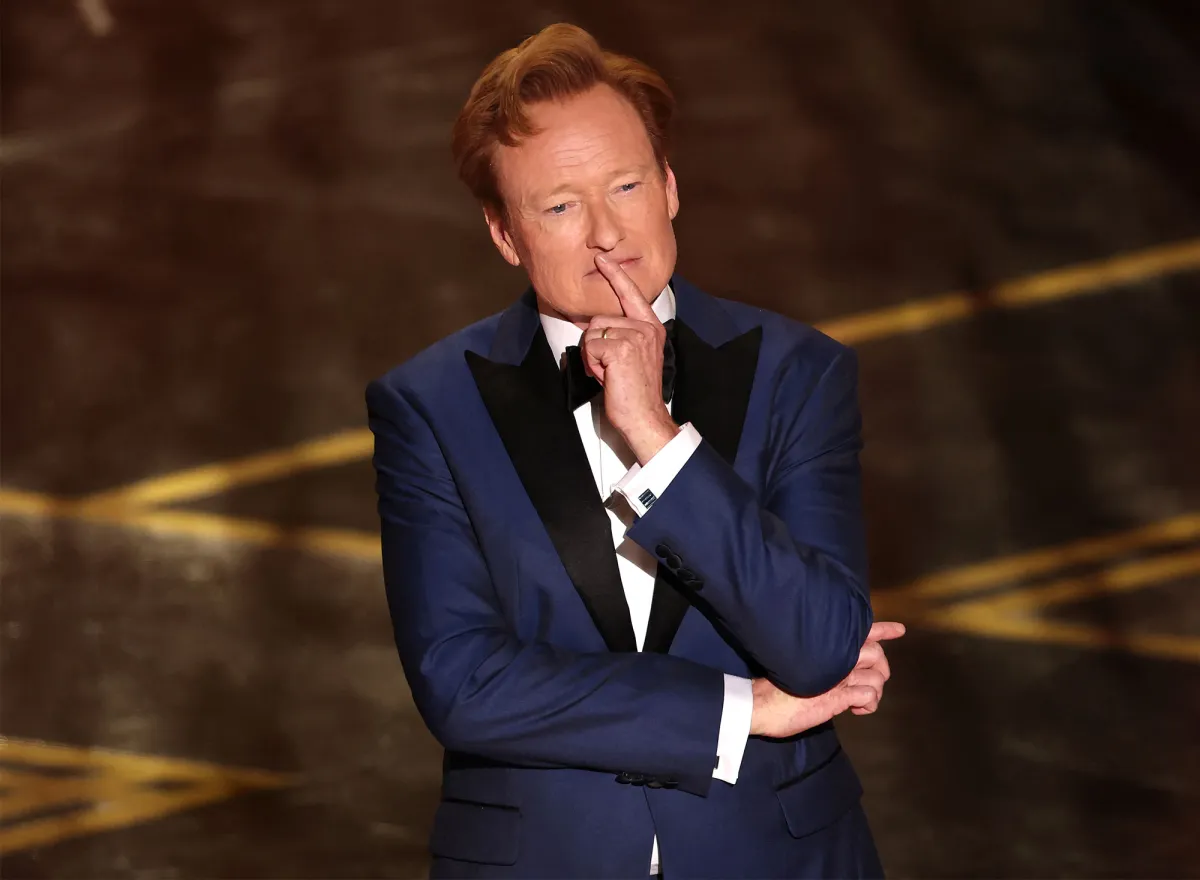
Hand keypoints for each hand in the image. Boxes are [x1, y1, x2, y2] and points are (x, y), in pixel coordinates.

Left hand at [582, 253, 678, 463]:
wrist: (644, 416)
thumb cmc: (636, 391)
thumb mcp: (635, 355)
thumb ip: (623, 336)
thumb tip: (594, 326)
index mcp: (651, 327)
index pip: (632, 294)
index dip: (616, 275)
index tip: (602, 260)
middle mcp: (646, 328)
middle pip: (600, 318)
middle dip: (595, 344)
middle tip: (609, 368)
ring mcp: (635, 337)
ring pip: (592, 332)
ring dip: (592, 355)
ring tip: (609, 372)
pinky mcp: (621, 349)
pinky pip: (589, 346)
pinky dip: (591, 364)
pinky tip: (607, 376)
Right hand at [749, 621, 905, 736]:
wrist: (761, 704)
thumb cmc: (776, 686)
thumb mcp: (802, 665)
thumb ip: (823, 662)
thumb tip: (840, 667)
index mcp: (826, 647)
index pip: (860, 632)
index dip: (883, 630)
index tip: (900, 629)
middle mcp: (835, 657)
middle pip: (876, 653)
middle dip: (882, 668)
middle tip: (875, 679)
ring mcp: (838, 677)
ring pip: (876, 676)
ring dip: (876, 690)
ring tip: (862, 700)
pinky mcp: (838, 698)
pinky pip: (868, 696)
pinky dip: (869, 704)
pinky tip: (857, 710)